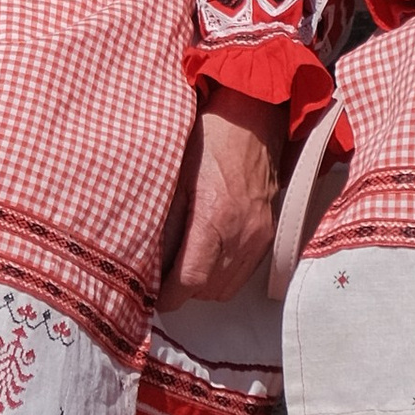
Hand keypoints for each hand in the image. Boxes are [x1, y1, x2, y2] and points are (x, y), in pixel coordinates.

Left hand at [159, 89, 284, 304]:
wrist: (253, 119)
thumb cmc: (211, 138)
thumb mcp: (175, 176)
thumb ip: (164, 223)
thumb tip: (147, 261)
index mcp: (215, 218)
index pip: (190, 281)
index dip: (167, 295)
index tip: (151, 294)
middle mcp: (242, 234)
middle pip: (209, 290)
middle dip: (183, 290)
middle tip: (162, 276)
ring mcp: (259, 236)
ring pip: (227, 287)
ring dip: (204, 285)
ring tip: (184, 265)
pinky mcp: (268, 233)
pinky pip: (244, 272)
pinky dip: (223, 273)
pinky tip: (207, 254)